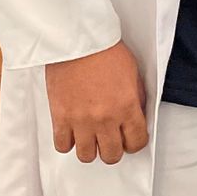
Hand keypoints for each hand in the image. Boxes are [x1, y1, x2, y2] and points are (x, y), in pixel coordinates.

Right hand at [45, 41, 147, 163]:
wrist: (78, 39)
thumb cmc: (106, 50)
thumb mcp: (133, 73)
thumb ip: (136, 99)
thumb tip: (136, 116)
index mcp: (127, 107)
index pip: (136, 142)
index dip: (135, 142)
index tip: (130, 138)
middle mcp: (105, 119)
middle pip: (112, 155)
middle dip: (113, 149)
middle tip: (110, 138)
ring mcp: (81, 120)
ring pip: (87, 156)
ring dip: (90, 148)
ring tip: (90, 135)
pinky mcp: (60, 117)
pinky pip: (63, 145)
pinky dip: (68, 141)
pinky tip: (73, 130)